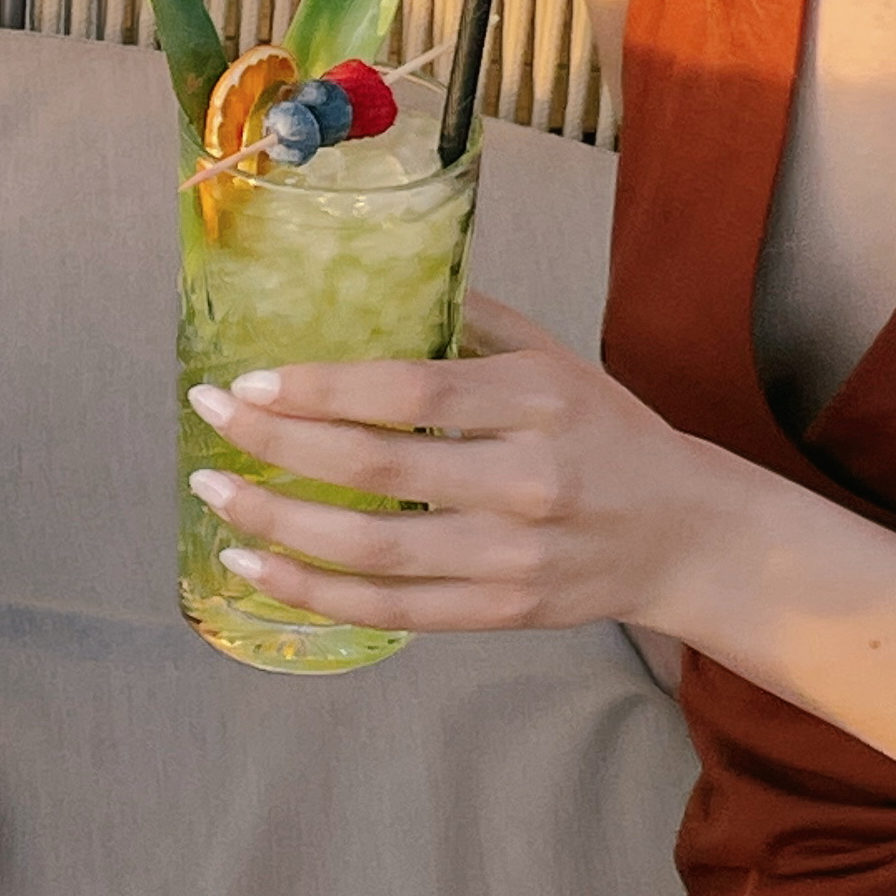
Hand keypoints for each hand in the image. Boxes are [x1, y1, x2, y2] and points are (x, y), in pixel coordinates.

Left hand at [183, 295, 722, 639]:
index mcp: (537, 401)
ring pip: (370, 548)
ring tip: (215, 494)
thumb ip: (471, 321)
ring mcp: (510, 557)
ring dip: (277, 522)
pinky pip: (387, 609)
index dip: (322, 388)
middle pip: (377, 467)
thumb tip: (374, 284)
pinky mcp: (498, 612)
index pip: (410, 392)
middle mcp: (524, 480)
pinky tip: (256, 564)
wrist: (686, 536)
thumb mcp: (556, 359)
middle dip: (277, 444)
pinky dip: (312, 592)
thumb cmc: (609, 434)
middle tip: (209, 420)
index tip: (251, 380)